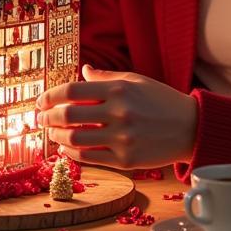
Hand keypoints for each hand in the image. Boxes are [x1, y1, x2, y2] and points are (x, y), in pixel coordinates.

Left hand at [35, 64, 196, 169]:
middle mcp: (119, 113)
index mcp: (119, 90)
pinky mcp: (126, 160)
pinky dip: (71, 153)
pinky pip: (89, 158)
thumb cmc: (161, 101)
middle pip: (68, 116)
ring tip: (51, 133)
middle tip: (40, 119)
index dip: (50, 96)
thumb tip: (84, 70)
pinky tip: (65, 148)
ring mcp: (122, 139)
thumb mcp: (136, 81)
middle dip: (47, 118)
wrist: (191, 128)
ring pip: (75, 139)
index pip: (72, 91)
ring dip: (56, 136)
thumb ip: (106, 78)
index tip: (40, 101)